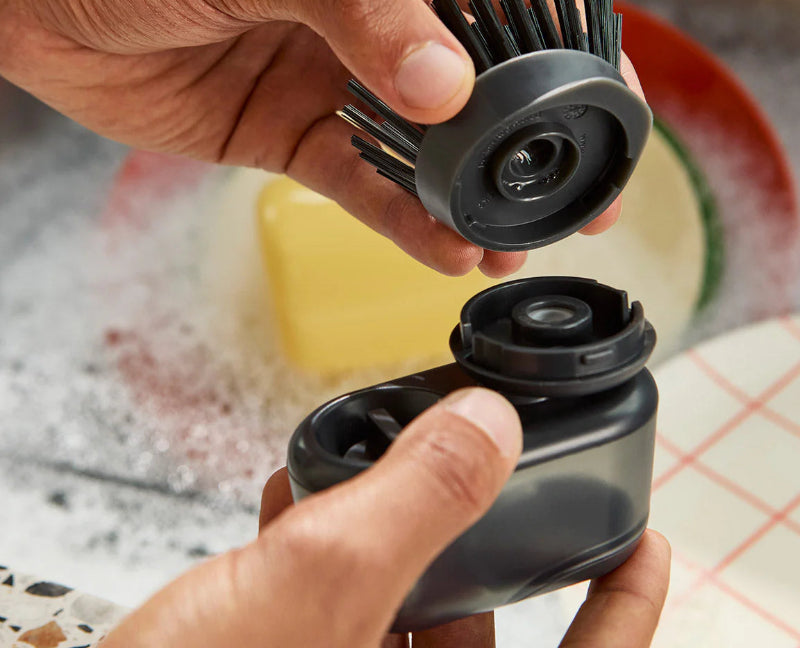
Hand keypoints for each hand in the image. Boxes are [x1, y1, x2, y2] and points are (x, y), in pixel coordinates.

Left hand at [0, 0, 633, 274]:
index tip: (605, 109)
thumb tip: (445, 86)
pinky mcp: (300, 135)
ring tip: (506, 246)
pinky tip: (440, 248)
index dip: (564, 51)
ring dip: (468, 200)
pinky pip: (366, 184)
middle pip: (477, 85)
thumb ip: (356, 10)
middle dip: (525, 147)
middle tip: (571, 206)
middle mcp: (378, 11)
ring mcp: (341, 79)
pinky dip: (403, 219)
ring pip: (426, 149)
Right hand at [101, 387, 668, 647]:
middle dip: (472, 540)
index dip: (626, 611)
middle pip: (478, 629)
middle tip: (482, 470)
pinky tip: (288, 501)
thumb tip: (489, 426)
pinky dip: (320, 551)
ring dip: (382, 532)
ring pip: (395, 611)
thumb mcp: (316, 588)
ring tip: (369, 467)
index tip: (647, 545)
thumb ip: (414, 501)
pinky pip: (329, 611)